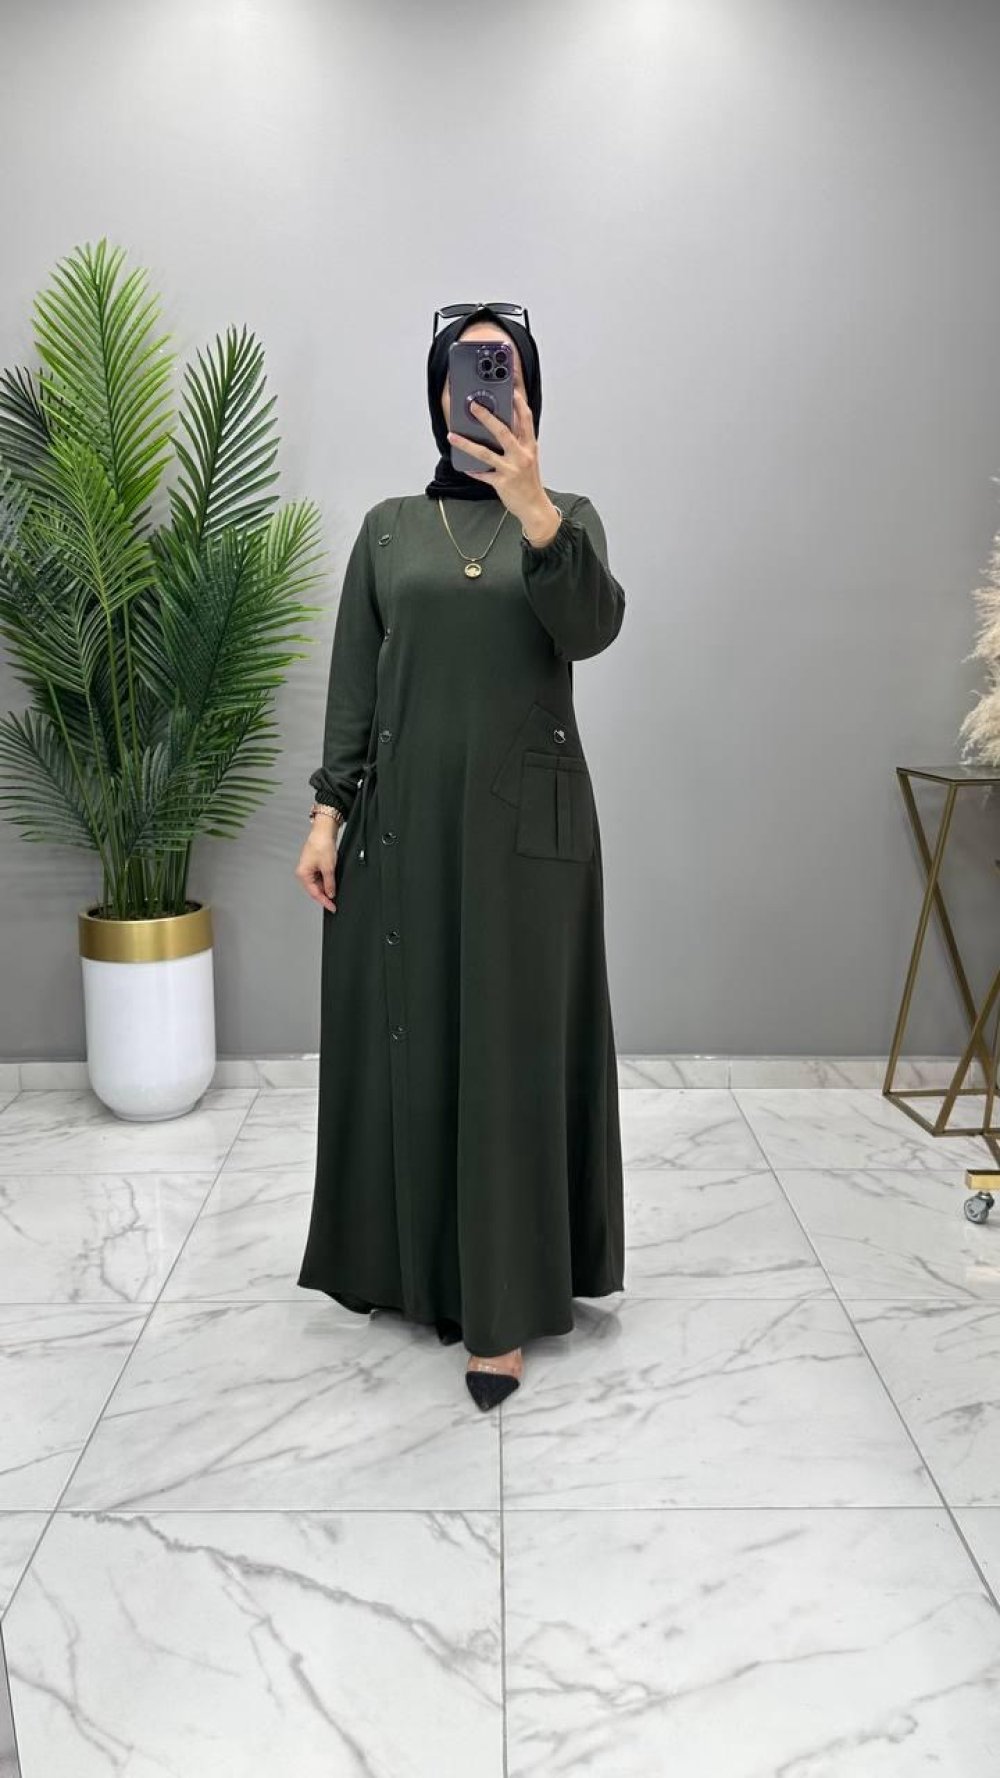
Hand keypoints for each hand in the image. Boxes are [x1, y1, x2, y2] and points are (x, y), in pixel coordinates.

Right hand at [296, 823, 338, 912]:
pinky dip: (326, 881)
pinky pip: (320, 877)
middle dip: (325, 896)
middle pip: (315, 889)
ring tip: (335, 891)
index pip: (314, 893)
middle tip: (335, 903)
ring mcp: (308, 868)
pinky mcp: (314, 864)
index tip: (332, 908)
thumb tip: (331, 894)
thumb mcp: (329, 868)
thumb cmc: (322, 845)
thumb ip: (330, 883)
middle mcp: (303, 872)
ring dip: (326, 888)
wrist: (323, 831)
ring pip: (318, 884)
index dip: (325, 902)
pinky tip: (332, 883)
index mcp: (303, 874)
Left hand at [447, 387, 557, 536]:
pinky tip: (464, 466)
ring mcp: (511, 469)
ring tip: (452, 436)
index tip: (510, 387)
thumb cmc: (529, 480)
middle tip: (473, 405)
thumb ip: (518, 440)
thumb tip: (500, 424)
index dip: (518, 401)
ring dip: (466, 444)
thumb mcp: (528, 456)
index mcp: (530, 445)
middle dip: (487, 417)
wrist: (534, 506)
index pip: (525, 418)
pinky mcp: (502, 483)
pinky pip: (483, 475)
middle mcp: (522, 455)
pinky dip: (473, 470)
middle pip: (503, 431)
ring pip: (486, 453)